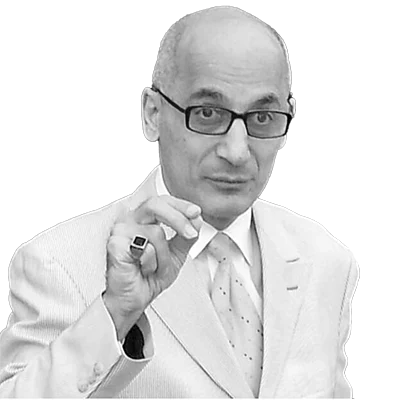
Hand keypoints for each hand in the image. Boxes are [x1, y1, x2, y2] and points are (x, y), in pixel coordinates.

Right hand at [103, 195, 201, 340]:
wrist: (134, 300)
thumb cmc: (148, 277)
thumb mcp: (176, 254)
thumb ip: (185, 237)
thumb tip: (197, 221)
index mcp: (144, 218)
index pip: (163, 201)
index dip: (180, 204)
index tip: (196, 212)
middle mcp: (131, 220)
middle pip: (156, 204)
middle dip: (178, 219)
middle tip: (191, 234)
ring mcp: (121, 230)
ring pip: (156, 232)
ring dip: (164, 256)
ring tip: (154, 268)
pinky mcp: (115, 244)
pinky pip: (144, 248)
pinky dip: (151, 263)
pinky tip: (142, 269)